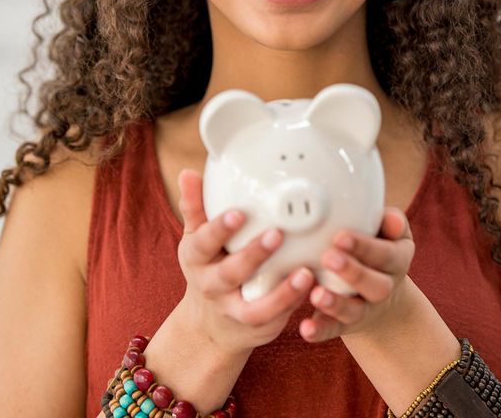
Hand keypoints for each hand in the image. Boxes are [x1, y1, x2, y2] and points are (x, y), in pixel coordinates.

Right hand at [176, 167, 315, 355]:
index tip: (239, 212)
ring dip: (282, 292)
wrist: (210, 324)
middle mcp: (213, 286)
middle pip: (230, 273)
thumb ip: (196, 207)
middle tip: (277, 234)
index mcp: (197, 259)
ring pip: (257, 307)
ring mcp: (235, 310)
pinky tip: (312, 285)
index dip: (219, 228)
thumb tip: (188, 173)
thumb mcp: (197, 239)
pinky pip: (276, 318)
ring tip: (305, 273)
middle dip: (252, 255)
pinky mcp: (258, 326)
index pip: (203, 242)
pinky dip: (294, 304)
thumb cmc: (210, 267)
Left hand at [299, 207, 414, 342]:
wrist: (382, 295)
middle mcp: (385, 288)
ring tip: (316, 294)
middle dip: (352, 272)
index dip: (365, 247)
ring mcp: (365, 309)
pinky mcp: (346, 325)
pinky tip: (306, 328)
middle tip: (328, 257)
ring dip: (336, 304)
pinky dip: (320, 330)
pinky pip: (334, 329)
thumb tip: (392, 219)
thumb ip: (390, 222)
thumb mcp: (390, 234)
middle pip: (376, 285)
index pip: (386, 254)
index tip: (341, 236)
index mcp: (397, 261)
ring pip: (354, 311)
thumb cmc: (378, 250)